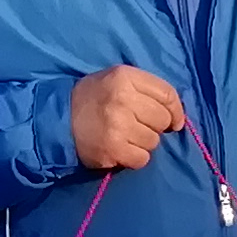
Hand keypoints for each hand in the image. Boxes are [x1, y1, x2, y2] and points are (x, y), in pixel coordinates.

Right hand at [69, 64, 185, 172]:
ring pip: (153, 141)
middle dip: (155, 126)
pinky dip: (134, 158)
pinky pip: (142, 159)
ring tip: (125, 137)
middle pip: (162, 120)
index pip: (167, 94)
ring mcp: (117, 125)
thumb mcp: (117, 80)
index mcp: (125, 77)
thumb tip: (178, 117)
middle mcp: (122, 99)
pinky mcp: (112, 149)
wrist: (58, 120)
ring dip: (143, 143)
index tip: (174, 121)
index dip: (176, 110)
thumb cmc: (94, 98)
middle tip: (137, 126)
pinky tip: (121, 150)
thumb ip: (147, 90)